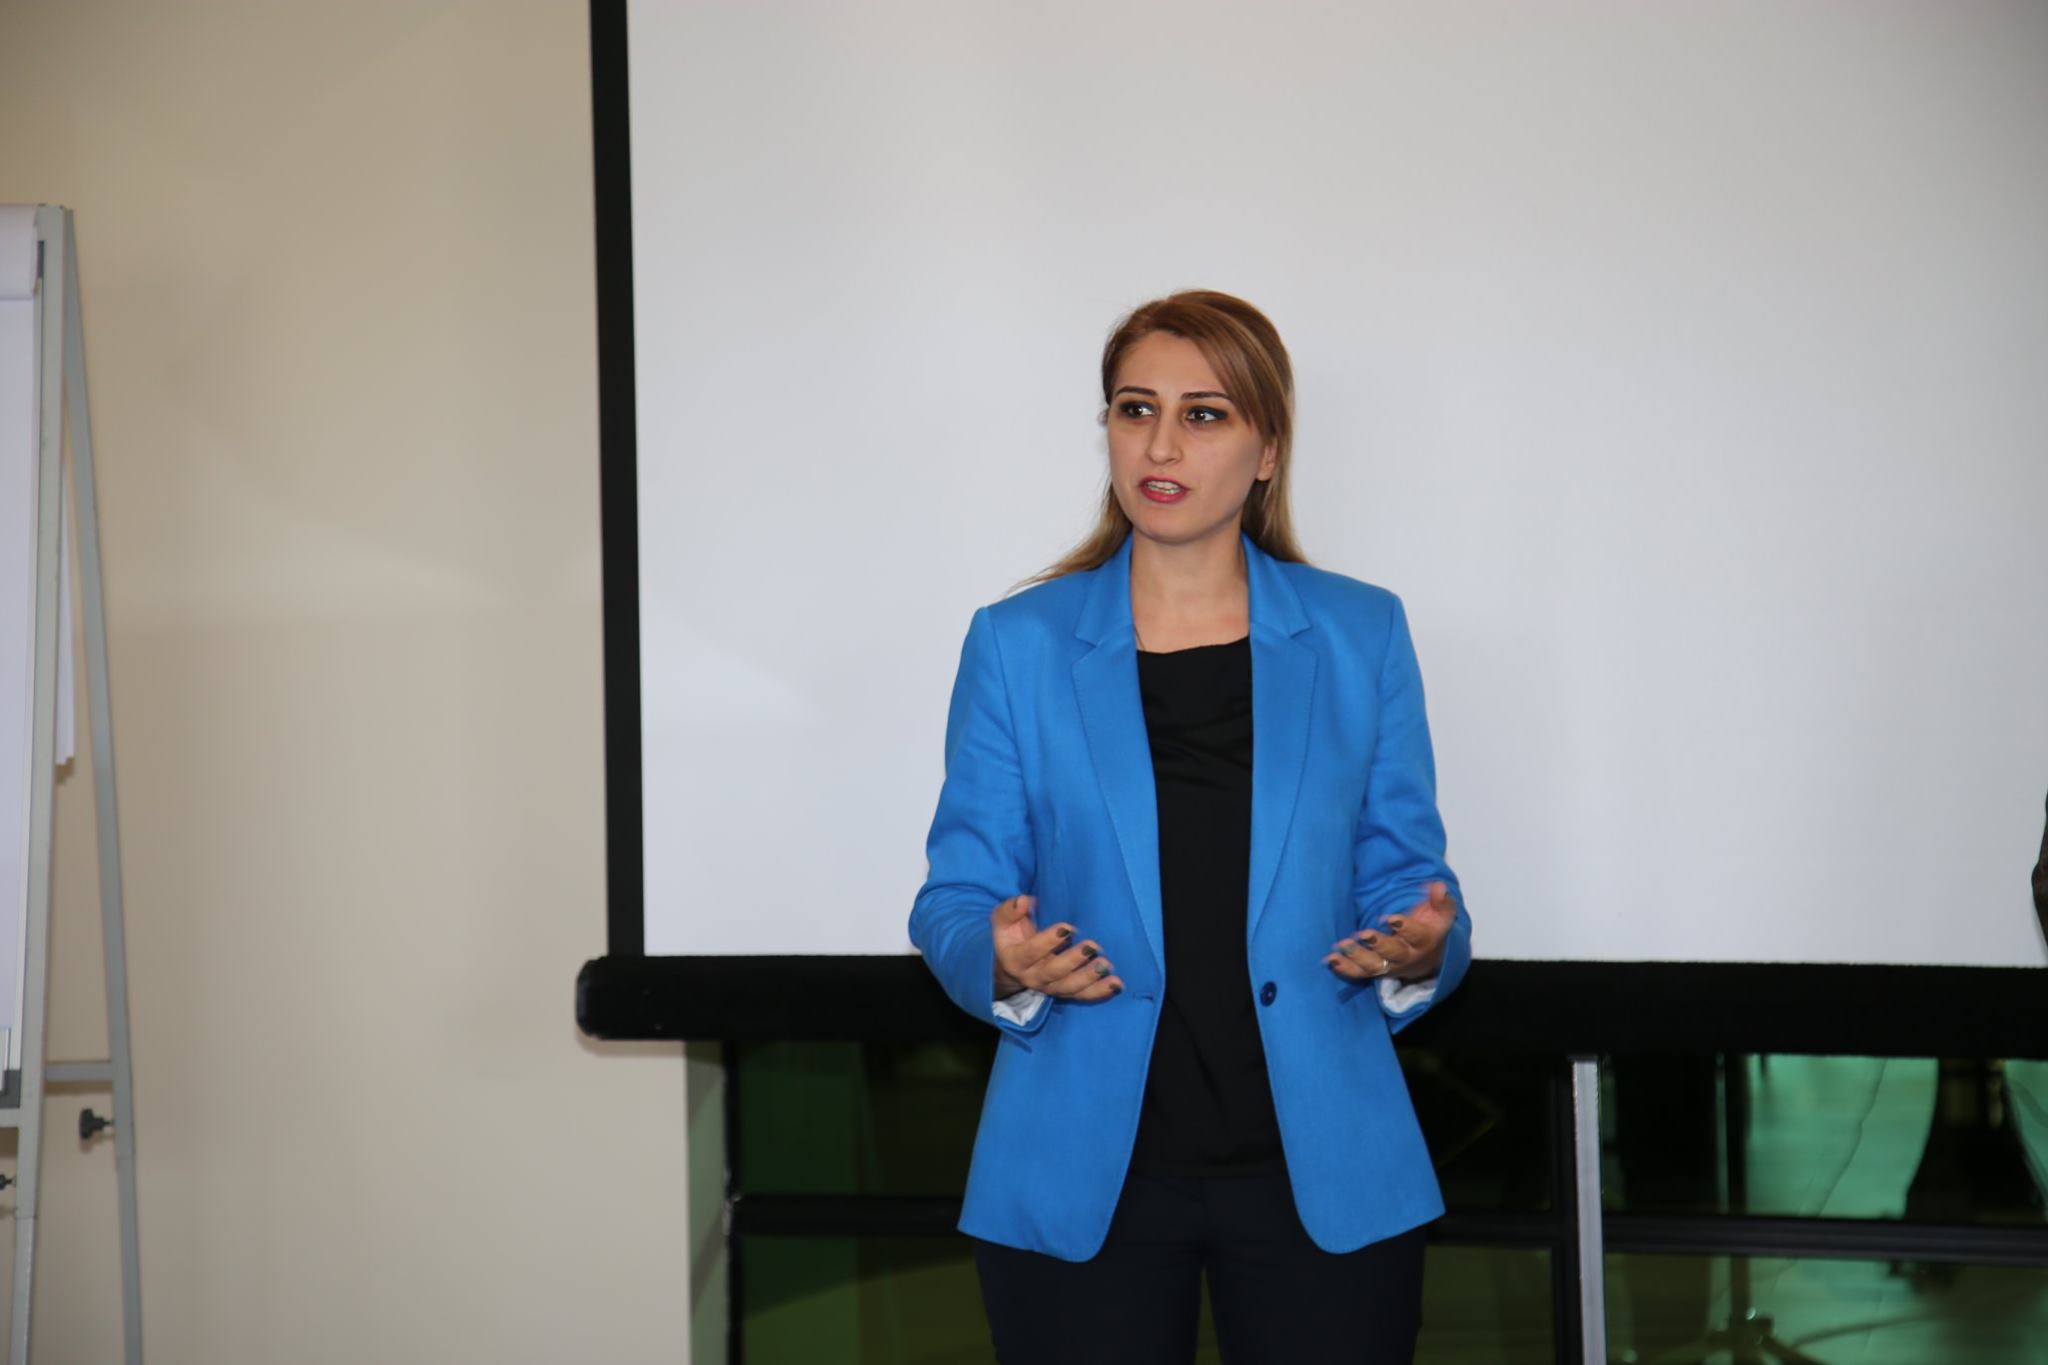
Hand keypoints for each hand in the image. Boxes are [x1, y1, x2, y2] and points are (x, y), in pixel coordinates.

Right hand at [991, 894, 1122, 1002]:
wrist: (1011, 964)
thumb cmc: (1012, 934)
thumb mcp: (1003, 920)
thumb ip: (1011, 909)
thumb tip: (1024, 901)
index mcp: (1015, 959)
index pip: (1031, 952)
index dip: (1048, 941)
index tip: (1067, 927)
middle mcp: (1032, 977)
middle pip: (1053, 972)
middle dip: (1073, 960)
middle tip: (1092, 946)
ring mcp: (1050, 987)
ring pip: (1070, 987)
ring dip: (1089, 978)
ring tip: (1105, 965)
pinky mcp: (1064, 992)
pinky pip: (1082, 995)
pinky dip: (1100, 991)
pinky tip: (1116, 984)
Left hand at [1325, 881, 1457, 983]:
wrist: (1429, 958)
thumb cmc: (1431, 928)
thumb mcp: (1441, 913)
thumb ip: (1440, 900)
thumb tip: (1438, 887)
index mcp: (1424, 941)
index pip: (1417, 935)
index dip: (1406, 928)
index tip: (1392, 918)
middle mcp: (1407, 956)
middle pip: (1394, 953)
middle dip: (1379, 945)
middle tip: (1364, 935)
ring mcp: (1390, 966)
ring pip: (1374, 966)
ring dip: (1357, 957)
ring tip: (1342, 946)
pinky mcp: (1376, 971)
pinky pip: (1360, 973)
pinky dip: (1345, 968)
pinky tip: (1331, 959)